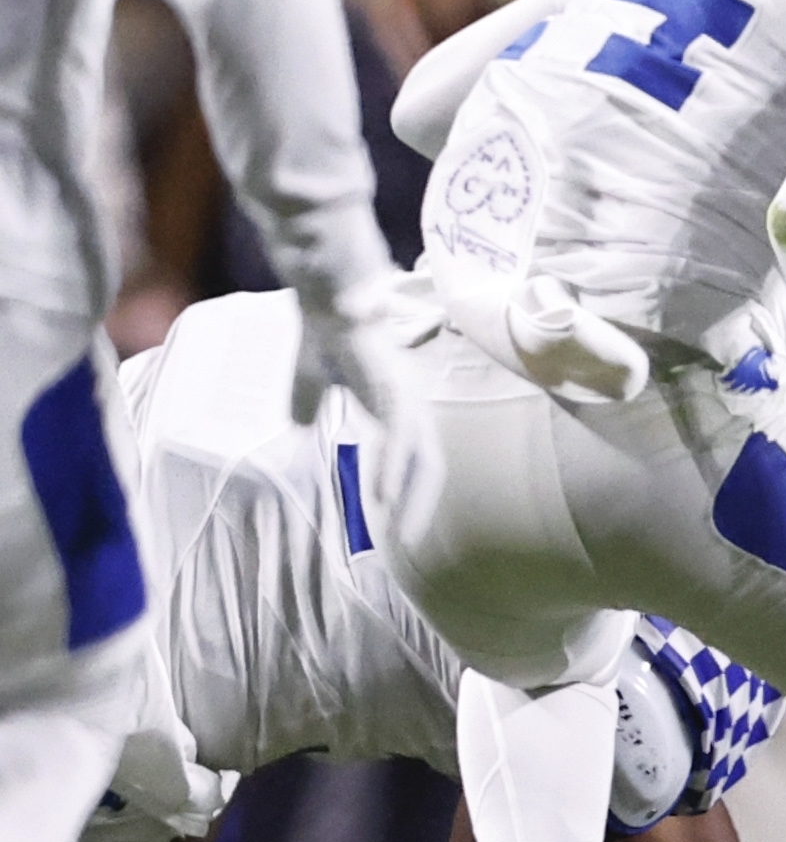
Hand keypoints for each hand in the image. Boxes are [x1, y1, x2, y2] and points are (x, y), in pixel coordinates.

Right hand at [295, 279, 444, 546]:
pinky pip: (400, 440)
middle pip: (428, 465)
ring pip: (422, 459)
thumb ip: (310, 404)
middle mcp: (410, 405)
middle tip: (406, 541)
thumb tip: (300, 430)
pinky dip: (393, 470)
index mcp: (397, 404)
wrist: (330, 301)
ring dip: (411, 499)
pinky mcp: (394, 393)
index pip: (414, 456)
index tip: (397, 523)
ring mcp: (406, 399)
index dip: (409, 489)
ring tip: (401, 534)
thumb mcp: (313, 381)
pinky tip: (382, 497)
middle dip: (419, 505)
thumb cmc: (325, 334)